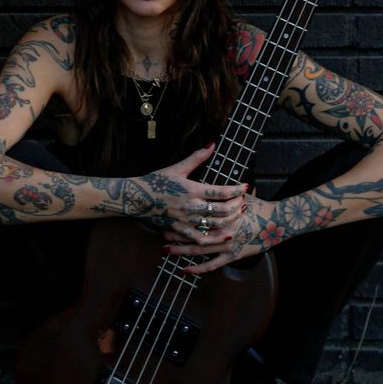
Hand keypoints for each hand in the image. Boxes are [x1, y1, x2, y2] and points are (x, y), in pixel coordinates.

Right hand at [128, 146, 247, 239]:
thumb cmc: (157, 181)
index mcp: (192, 189)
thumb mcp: (177, 167)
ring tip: (239, 214)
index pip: (220, 191)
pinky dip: (214, 239)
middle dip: (237, 206)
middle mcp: (191, 206)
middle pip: (222, 210)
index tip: (245, 187)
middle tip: (244, 201)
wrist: (137, 197)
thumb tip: (212, 144)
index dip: (236, 190)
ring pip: (215, 224)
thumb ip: (196, 157)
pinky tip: (225, 235)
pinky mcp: (180, 229)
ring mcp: (186, 220)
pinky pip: (200, 238)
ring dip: (231, 220)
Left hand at [163, 193, 280, 272]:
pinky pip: (211, 264)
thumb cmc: (259, 207)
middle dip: (175, 231)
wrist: (277, 223)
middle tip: (160, 230)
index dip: (181, 213)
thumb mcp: (241, 194)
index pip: (196, 212)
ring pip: (198, 248)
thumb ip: (227, 191)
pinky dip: (197, 268)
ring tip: (166, 249)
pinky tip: (184, 269)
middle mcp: (221, 228)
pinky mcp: (232, 256)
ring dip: (181, 249)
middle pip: (192, 230)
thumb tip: (216, 181)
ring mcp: (226, 244)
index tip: (166, 212)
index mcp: (221, 211)